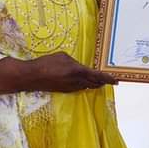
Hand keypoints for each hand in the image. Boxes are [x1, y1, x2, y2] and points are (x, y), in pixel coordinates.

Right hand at [0, 53, 116, 93]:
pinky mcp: (65, 91)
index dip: (108, 78)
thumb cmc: (47, 63)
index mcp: (77, 71)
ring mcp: (70, 88)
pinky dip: (85, 85)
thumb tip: (80, 67)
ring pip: (87, 86)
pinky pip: (79, 88)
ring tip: (101, 80)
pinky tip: (86, 82)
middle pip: (94, 83)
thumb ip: (75, 62)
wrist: (32, 76)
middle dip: (103, 82)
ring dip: (94, 84)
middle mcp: (76, 82)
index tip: (116, 80)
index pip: (97, 75)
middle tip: (111, 80)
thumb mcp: (63, 56)